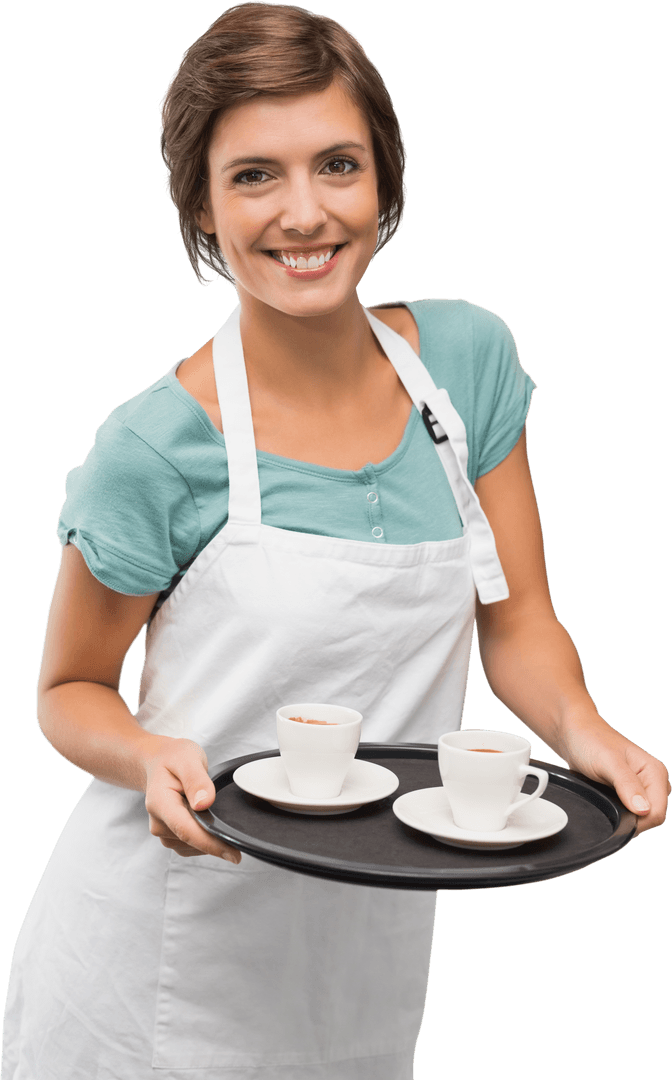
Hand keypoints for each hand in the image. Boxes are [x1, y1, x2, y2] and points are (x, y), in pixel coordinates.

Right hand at [142, 735, 240, 861]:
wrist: (158, 762)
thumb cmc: (173, 758)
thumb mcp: (187, 758)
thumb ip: (196, 779)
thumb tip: (204, 803)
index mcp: (160, 803)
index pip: (186, 831)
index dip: (211, 845)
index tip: (234, 854)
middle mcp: (158, 823)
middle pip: (193, 841)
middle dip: (216, 838)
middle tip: (234, 821)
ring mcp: (164, 833)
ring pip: (195, 846)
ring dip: (210, 836)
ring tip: (212, 808)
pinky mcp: (172, 837)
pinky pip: (194, 845)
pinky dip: (206, 838)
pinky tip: (208, 818)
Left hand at [560, 716, 669, 835]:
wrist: (574, 734)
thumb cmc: (591, 740)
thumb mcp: (608, 761)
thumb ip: (627, 784)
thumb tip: (643, 809)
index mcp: (655, 772)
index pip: (657, 813)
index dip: (637, 821)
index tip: (615, 814)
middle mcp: (653, 781)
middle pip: (650, 818)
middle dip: (630, 819)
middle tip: (606, 803)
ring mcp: (642, 788)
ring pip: (640, 818)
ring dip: (623, 816)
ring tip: (604, 798)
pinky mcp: (630, 793)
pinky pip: (630, 813)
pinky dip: (618, 812)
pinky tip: (605, 801)